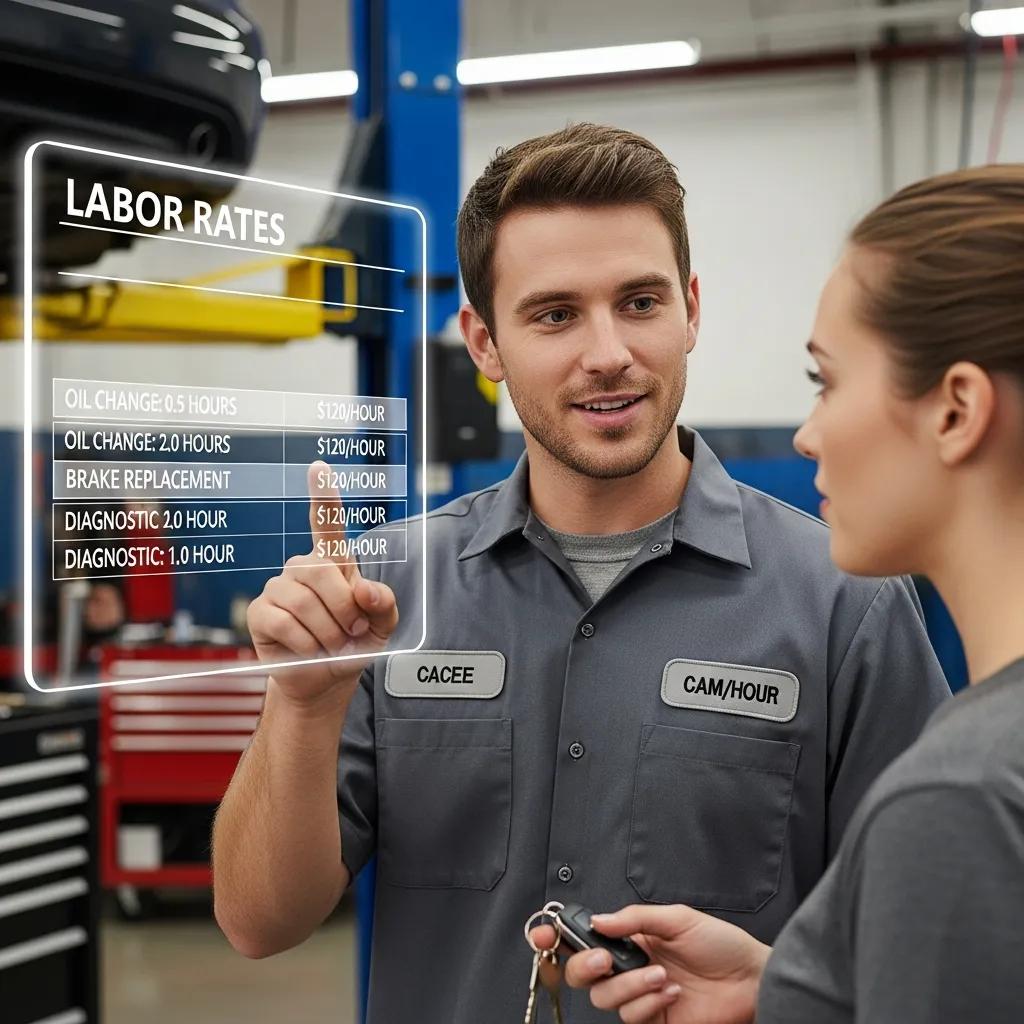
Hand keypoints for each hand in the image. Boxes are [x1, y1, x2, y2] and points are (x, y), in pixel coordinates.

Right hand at [247, 461, 398, 707]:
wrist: (324, 681)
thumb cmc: (352, 646)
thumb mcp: (381, 627)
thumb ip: (384, 604)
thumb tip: (366, 589)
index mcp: (334, 563)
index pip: (327, 523)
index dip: (323, 495)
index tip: (319, 468)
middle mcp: (303, 568)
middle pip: (322, 570)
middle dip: (344, 608)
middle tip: (352, 631)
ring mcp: (279, 587)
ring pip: (304, 601)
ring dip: (327, 631)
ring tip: (333, 645)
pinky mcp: (260, 611)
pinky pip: (285, 621)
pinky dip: (306, 643)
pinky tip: (310, 650)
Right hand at [532, 904, 768, 1023]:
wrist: (753, 982)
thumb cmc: (721, 946)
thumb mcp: (678, 918)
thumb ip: (635, 919)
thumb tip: (599, 920)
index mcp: (632, 938)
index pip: (587, 938)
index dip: (558, 937)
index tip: (541, 933)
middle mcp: (630, 967)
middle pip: (582, 974)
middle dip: (585, 966)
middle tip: (605, 960)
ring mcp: (640, 997)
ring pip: (605, 999)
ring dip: (630, 986)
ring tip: (661, 975)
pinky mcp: (654, 1022)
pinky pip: (632, 1018)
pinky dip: (648, 1003)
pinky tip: (670, 993)